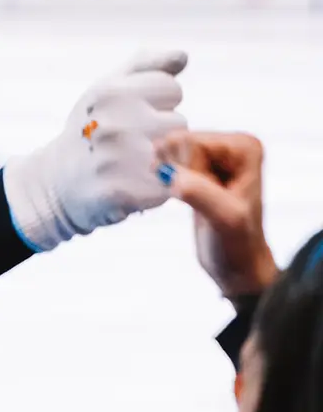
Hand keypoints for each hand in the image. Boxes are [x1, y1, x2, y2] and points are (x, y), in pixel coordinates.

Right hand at [4, 50, 187, 250]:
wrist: (59, 181)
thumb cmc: (90, 128)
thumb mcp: (109, 89)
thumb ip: (147, 67)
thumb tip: (183, 55)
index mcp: (110, 92)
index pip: (172, 88)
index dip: (157, 102)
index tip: (133, 114)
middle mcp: (113, 123)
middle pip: (180, 122)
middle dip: (162, 132)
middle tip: (132, 142)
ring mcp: (118, 160)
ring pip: (179, 154)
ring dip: (165, 159)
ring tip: (136, 161)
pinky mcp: (124, 194)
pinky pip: (170, 186)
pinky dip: (159, 187)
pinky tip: (136, 183)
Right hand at [156, 131, 278, 302]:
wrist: (237, 268)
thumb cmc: (237, 246)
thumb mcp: (225, 220)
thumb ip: (200, 193)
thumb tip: (168, 174)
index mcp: (244, 147)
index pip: (191, 142)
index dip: (188, 171)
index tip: (204, 198)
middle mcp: (231, 144)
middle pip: (179, 143)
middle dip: (178, 172)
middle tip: (196, 200)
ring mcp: (215, 154)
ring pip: (170, 150)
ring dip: (171, 176)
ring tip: (191, 199)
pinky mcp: (200, 166)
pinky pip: (168, 158)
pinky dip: (167, 177)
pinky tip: (180, 195)